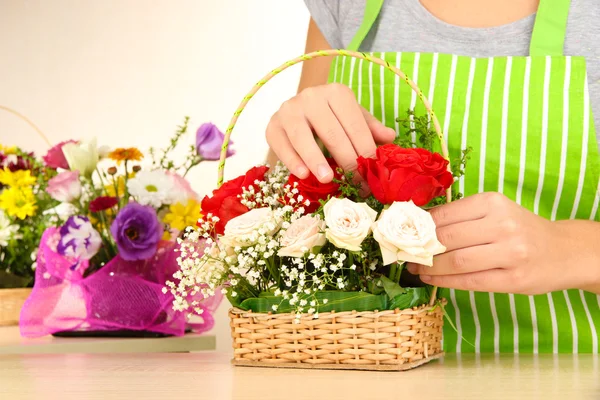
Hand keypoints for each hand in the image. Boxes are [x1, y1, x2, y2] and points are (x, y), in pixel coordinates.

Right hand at [266, 83, 395, 182]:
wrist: (296, 112)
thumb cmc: (330, 118)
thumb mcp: (352, 119)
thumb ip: (369, 128)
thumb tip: (390, 137)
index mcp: (336, 93)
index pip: (354, 125)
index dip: (365, 151)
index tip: (371, 175)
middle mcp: (311, 96)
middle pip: (332, 133)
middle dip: (346, 161)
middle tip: (356, 184)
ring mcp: (289, 109)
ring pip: (303, 137)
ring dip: (316, 160)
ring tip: (327, 179)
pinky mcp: (272, 125)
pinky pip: (283, 145)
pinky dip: (292, 160)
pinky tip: (303, 174)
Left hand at [406, 192, 599, 293]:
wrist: (562, 251)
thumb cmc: (519, 229)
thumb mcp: (495, 212)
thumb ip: (461, 217)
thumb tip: (416, 225)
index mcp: (493, 202)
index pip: (444, 215)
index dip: (418, 227)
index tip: (402, 234)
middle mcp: (502, 225)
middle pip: (446, 239)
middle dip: (419, 249)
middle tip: (403, 253)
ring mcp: (510, 253)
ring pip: (455, 262)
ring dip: (428, 268)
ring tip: (415, 268)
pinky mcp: (512, 280)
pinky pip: (468, 281)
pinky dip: (443, 282)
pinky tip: (430, 279)